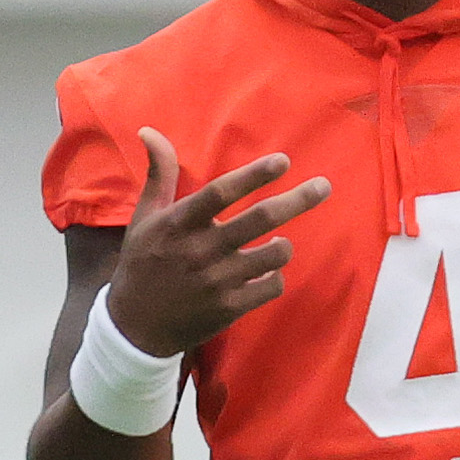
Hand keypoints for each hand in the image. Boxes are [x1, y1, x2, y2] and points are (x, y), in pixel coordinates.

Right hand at [104, 129, 329, 356]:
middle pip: (260, 219)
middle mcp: (201, 249)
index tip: (283, 162)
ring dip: (284, 245)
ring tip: (280, 241)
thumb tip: (150, 131)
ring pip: (274, 254)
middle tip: (324, 186)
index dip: (255, 175)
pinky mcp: (229, 307)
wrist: (136, 327)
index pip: (222, 192)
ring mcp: (217, 281)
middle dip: (298, 200)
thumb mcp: (145, 218)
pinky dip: (276, 277)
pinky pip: (271, 286)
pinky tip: (267, 272)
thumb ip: (159, 175)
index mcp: (179, 223)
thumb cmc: (142, 264)